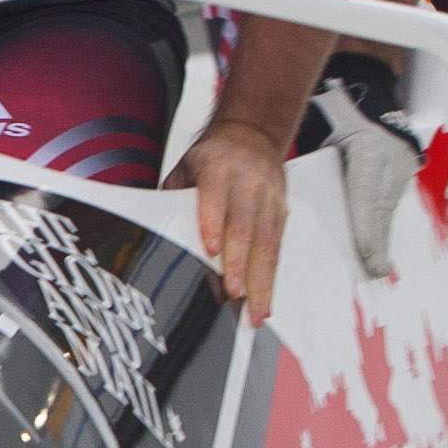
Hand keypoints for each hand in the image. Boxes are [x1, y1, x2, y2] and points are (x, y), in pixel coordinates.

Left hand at [169, 118, 289, 323]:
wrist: (250, 135)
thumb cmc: (210, 159)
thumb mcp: (184, 170)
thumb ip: (175, 204)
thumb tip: (166, 247)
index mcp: (218, 167)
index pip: (215, 196)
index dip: (213, 223)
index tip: (211, 250)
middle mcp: (248, 182)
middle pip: (245, 226)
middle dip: (239, 263)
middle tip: (233, 293)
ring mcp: (269, 197)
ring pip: (266, 243)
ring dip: (261, 281)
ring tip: (255, 312)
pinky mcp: (281, 212)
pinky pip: (277, 248)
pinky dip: (270, 278)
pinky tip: (265, 300)